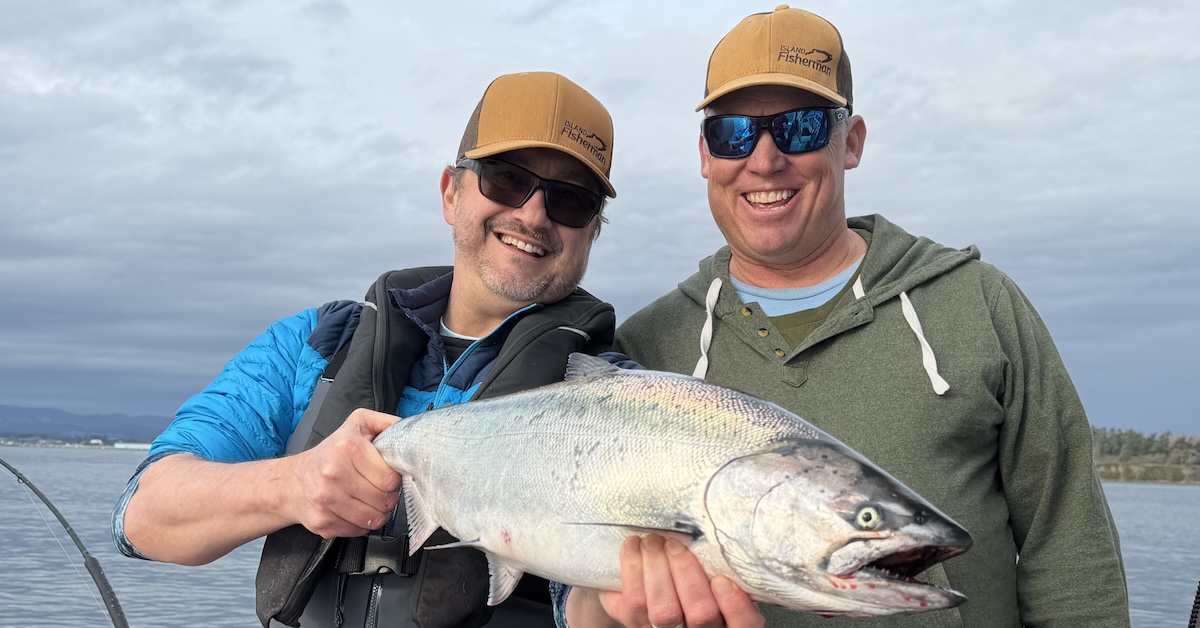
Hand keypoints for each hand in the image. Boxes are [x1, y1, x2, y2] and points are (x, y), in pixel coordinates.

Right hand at [284, 408, 401, 537]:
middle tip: (378, 488)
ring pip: (374, 519)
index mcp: (347, 448)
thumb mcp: (357, 425)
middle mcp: (334, 474)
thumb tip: (410, 432)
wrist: (292, 481)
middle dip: (388, 496)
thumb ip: (386, 423)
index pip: (390, 478)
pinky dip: (361, 523)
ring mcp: (327, 501)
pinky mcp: (323, 522)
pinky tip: (353, 509)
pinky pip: (359, 531)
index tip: (387, 475)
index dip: (394, 479)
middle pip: (384, 500)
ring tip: (368, 499)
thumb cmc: (329, 453)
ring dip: (377, 512)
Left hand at [598, 535, 763, 627]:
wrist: (660, 595)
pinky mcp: (636, 624)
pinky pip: (629, 610)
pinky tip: (631, 549)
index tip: (722, 580)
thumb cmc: (699, 579)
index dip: (734, 606)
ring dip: (656, 569)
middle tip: (674, 544)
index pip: (742, 625)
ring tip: (651, 542)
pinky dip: (630, 576)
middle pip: (700, 613)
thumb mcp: (725, 578)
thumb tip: (731, 536)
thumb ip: (729, 567)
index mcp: (729, 622)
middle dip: (686, 573)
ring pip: (664, 612)